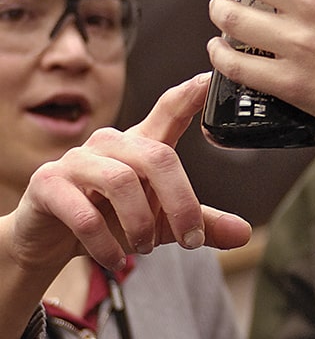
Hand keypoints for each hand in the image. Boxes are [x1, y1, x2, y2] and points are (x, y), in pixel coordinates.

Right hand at [7, 73, 249, 274]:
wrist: (49, 239)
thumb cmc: (112, 218)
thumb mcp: (162, 223)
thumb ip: (200, 224)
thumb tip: (243, 233)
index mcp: (141, 146)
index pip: (168, 112)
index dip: (188, 96)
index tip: (209, 80)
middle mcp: (110, 144)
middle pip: (158, 157)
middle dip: (180, 203)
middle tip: (189, 239)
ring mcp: (76, 161)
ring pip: (121, 181)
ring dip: (141, 224)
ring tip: (145, 247)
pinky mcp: (48, 185)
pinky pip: (84, 214)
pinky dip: (106, 243)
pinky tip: (115, 259)